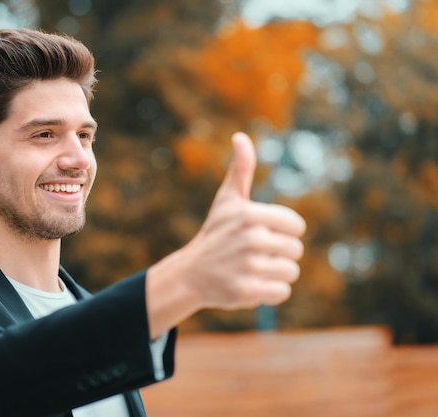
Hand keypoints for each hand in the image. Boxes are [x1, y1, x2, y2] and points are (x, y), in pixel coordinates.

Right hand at [146, 132, 305, 337]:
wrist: (190, 273)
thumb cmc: (215, 233)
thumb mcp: (227, 200)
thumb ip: (241, 169)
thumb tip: (240, 136)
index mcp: (250, 214)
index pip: (296, 226)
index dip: (283, 232)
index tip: (262, 234)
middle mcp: (250, 239)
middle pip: (295, 251)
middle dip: (278, 254)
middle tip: (254, 254)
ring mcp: (248, 267)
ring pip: (290, 272)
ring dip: (275, 273)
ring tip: (252, 269)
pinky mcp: (247, 292)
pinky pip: (281, 292)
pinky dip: (270, 292)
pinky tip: (251, 284)